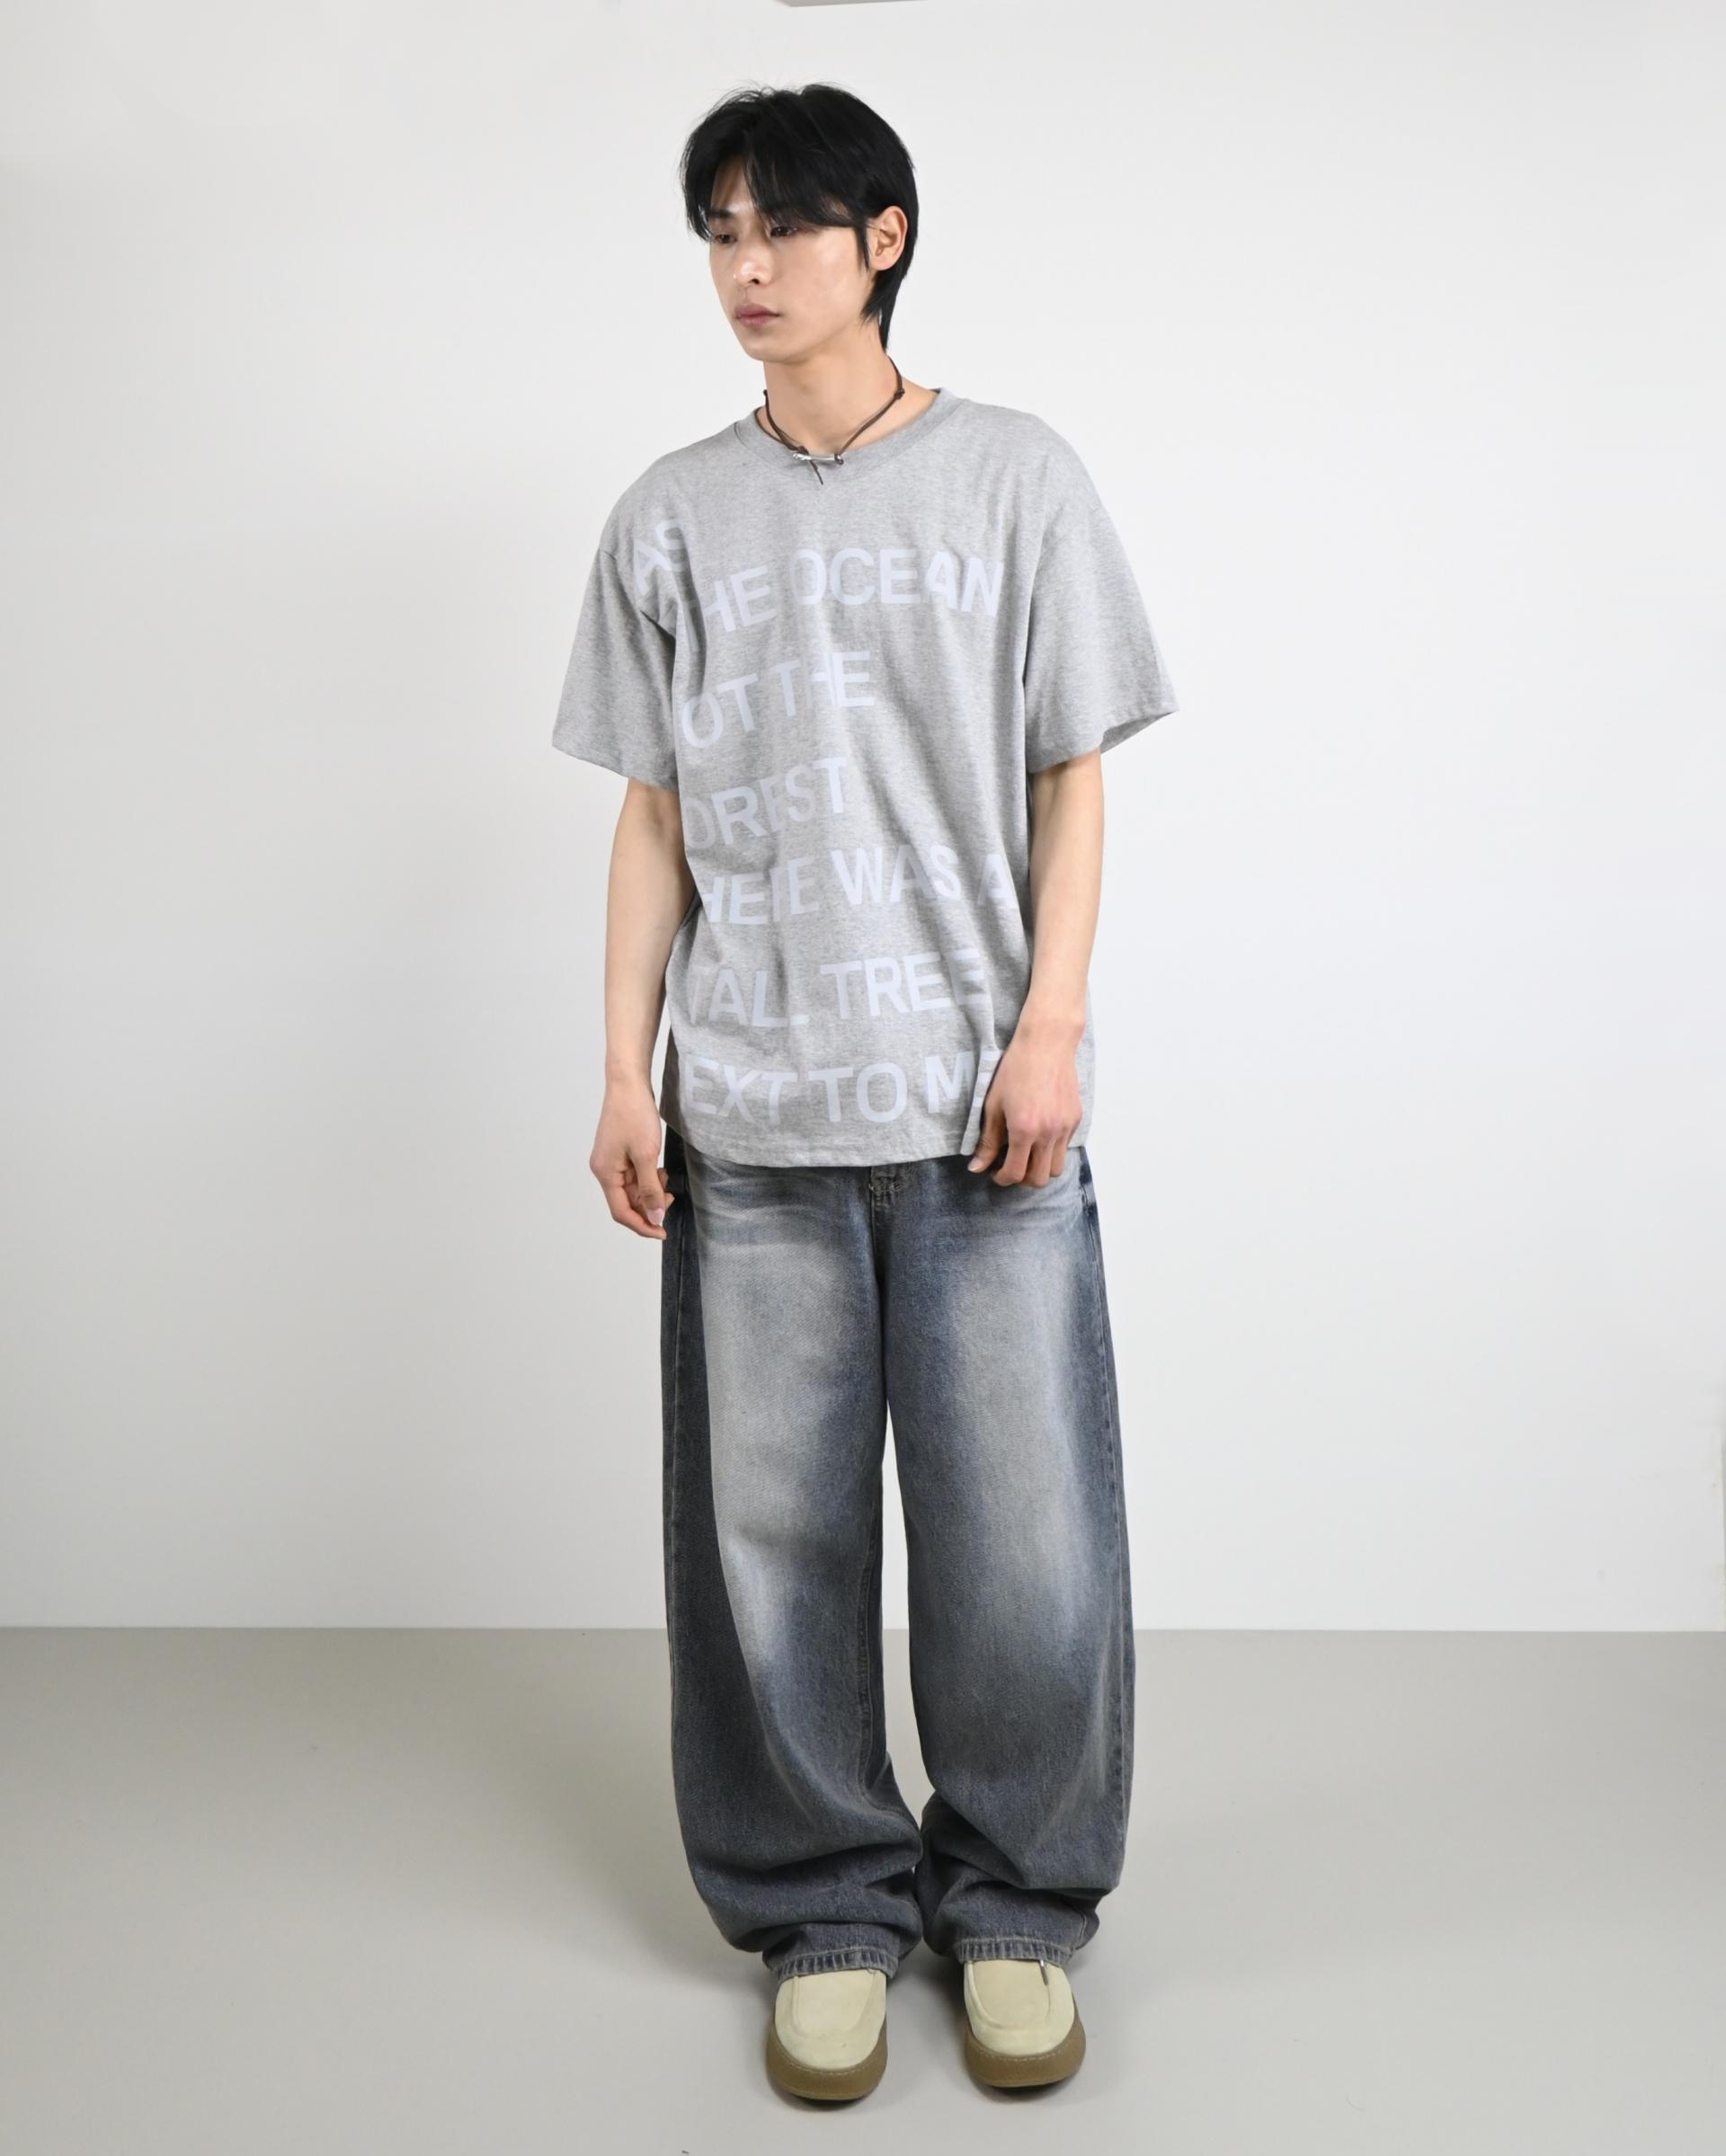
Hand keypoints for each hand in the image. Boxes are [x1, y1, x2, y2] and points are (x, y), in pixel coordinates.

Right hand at [590, 1083, 675, 1238]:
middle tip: (670, 1197)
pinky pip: (634, 1175)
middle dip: (649, 1205)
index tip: (663, 1231)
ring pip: (632, 1189)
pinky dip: (649, 1178)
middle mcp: (604, 1170)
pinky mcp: (620, 1153)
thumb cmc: (634, 1114)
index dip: (642, 1225)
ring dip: (651, 1190)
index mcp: (605, 1173)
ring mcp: (612, 1161)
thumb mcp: (646, 1155)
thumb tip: (655, 1217)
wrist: (629, 1083)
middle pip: (626, 1202)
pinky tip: (660, 1169)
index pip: (621, 1212)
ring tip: (666, 1178)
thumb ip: (650, 1189)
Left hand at [967, 1021, 1081, 1185]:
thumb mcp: (993, 1105)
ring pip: (1056, 1168)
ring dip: (1040, 1168)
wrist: (1046, 1044)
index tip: (995, 1172)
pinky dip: (1052, 1150)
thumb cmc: (1015, 1069)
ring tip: (1027, 1153)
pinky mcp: (1075, 1119)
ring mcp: (1065, 1127)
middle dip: (1022, 1178)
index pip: (1015, 1173)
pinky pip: (1065, 1147)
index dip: (1002, 1178)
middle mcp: (1048, 1133)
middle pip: (1039, 1179)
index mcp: (1024, 1130)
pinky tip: (1039, 1134)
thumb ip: (987, 1140)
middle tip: (1010, 1165)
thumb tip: (976, 1167)